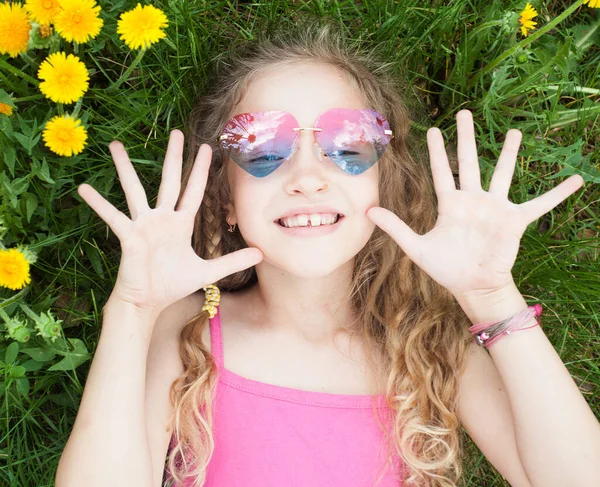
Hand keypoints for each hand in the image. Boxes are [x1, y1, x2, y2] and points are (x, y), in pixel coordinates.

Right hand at [77, 130, 262, 313]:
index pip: (194, 191)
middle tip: (176, 131)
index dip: (201, 171)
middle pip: (169, 180)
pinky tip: (84, 189)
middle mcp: (162, 218)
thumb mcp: (208, 272)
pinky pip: (113, 216)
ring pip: (135, 190)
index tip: (208, 149)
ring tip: (114, 145)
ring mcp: (143, 225)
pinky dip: (99, 204)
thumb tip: (261, 253)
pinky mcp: (128, 236)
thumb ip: (233, 261)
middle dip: (174, 156)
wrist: (148, 302)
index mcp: (180, 223)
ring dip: (125, 168)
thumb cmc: (172, 284)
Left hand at [366, 109, 583, 298]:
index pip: (441, 172)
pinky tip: (576, 180)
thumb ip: (395, 227)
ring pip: (502, 173)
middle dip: (466, 138)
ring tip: (515, 131)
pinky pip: (540, 204)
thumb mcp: (416, 247)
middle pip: (469, 162)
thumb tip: (368, 210)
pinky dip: (557, 193)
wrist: (472, 286)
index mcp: (449, 205)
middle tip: (464, 111)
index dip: (437, 151)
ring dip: (508, 153)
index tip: (433, 129)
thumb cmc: (445, 268)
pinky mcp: (514, 220)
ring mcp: (494, 208)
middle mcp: (472, 200)